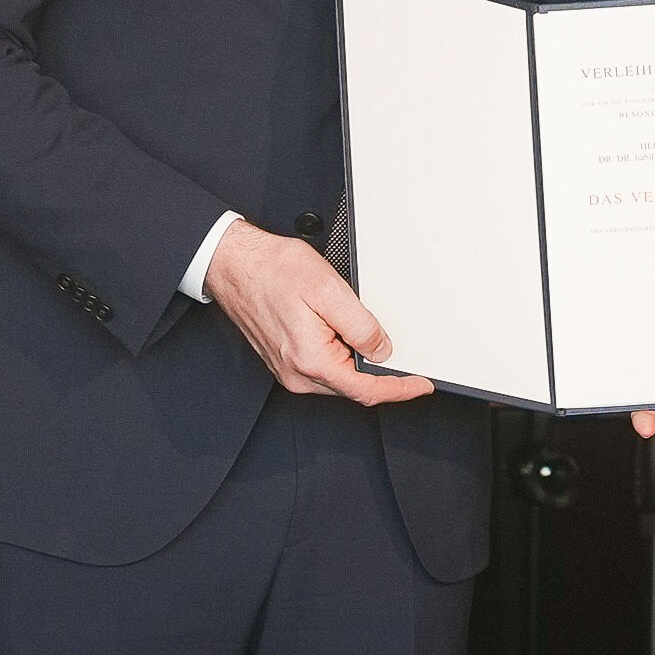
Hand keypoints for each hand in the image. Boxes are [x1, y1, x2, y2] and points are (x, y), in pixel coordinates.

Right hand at [203, 219, 432, 404]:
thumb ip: (361, 326)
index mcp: (311, 361)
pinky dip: (343, 357)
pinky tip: (345, 334)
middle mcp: (297, 373)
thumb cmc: (272, 270)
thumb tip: (383, 351)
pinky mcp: (285, 360)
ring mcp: (289, 369)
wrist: (234, 264)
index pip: (367, 390)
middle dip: (382, 375)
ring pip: (340, 378)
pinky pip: (324, 368)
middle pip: (354, 387)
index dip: (400, 389)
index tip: (421, 384)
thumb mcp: (328, 290)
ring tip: (365, 331)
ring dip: (360, 362)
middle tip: (404, 355)